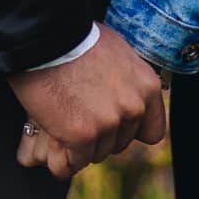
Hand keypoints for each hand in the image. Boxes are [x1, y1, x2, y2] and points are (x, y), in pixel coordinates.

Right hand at [9, 25, 166, 174]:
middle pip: (120, 144)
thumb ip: (127, 81)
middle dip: (100, 135)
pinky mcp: (82, 136)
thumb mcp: (117, 52)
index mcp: (146, 87)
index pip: (152, 132)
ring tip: (62, 120)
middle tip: (78, 114)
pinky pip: (72, 164)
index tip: (113, 124)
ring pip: (96, 155)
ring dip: (79, 145)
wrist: (47, 35)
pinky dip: (62, 158)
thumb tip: (124, 96)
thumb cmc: (76, 37)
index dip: (129, 130)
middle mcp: (133, 108)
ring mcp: (108, 124)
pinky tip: (52, 139)